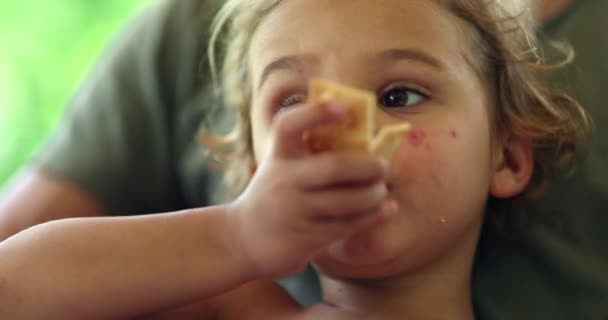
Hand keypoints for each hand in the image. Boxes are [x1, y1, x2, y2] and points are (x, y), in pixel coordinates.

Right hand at [227, 102, 397, 278]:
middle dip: (367, 166)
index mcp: (278, 157)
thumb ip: (309, 154)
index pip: (288, 126)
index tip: (341, 108)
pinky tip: (386, 208)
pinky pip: (346, 225)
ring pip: (346, 200)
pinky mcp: (304, 238)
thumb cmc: (275, 196)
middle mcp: (283, 181)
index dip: (314, 113)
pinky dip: (372, 216)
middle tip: (383, 166)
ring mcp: (293, 211)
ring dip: (373, 194)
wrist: (243, 241)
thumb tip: (366, 139)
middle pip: (333, 167)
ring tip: (381, 189)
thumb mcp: (281, 169)